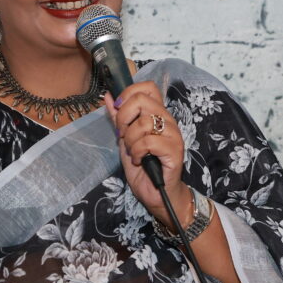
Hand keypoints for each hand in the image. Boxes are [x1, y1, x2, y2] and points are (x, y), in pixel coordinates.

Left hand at [105, 83, 191, 229]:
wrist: (157, 194)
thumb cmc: (144, 168)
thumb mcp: (125, 140)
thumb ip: (118, 118)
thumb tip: (108, 96)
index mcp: (158, 115)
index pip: (148, 88)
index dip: (129, 93)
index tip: (118, 109)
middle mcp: (168, 121)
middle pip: (142, 100)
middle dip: (123, 117)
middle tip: (123, 135)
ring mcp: (173, 135)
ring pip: (143, 123)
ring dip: (130, 140)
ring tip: (132, 152)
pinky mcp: (174, 151)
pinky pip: (149, 142)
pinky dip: (137, 152)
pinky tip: (138, 161)